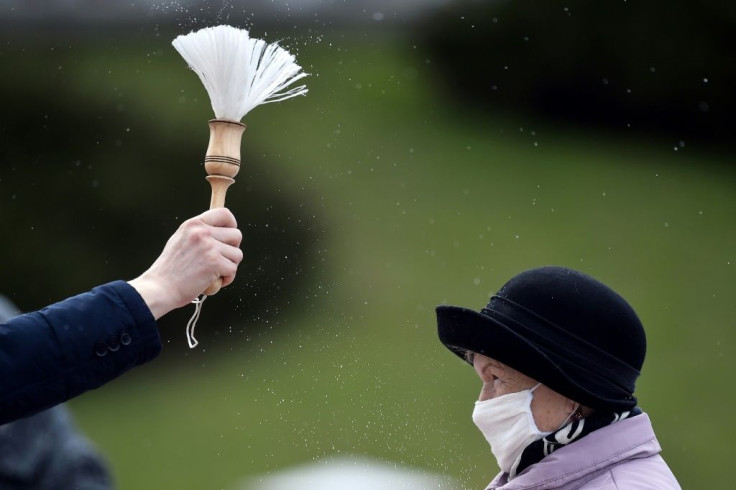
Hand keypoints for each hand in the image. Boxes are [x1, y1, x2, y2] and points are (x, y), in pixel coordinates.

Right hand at [128, 208, 242, 318]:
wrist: (160, 288)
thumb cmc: (169, 270)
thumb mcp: (180, 240)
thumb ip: (198, 234)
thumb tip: (220, 231)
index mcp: (193, 224)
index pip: (224, 214)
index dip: (232, 225)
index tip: (229, 238)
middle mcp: (202, 232)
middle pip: (237, 235)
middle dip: (233, 249)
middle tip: (221, 260)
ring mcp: (209, 247)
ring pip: (237, 255)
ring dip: (229, 266)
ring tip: (214, 273)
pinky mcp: (215, 263)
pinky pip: (233, 269)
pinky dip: (226, 279)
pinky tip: (212, 282)